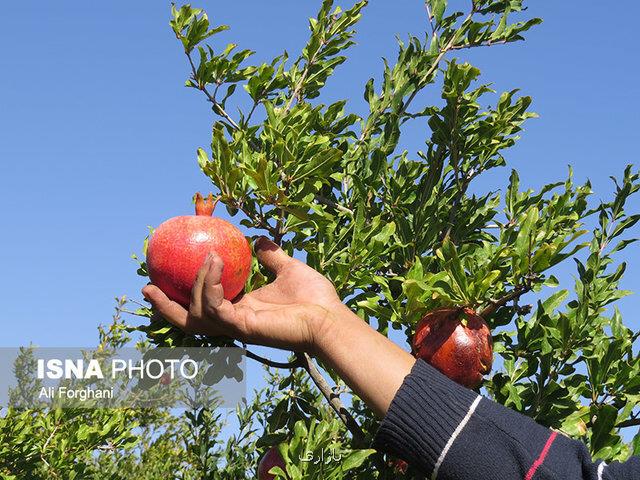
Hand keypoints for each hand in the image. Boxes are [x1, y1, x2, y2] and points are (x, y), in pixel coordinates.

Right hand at [141, 237, 343, 352]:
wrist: (330, 317)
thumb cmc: (315, 298)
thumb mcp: (288, 269)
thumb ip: (271, 256)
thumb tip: (258, 238)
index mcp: (241, 310)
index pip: (203, 306)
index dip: (181, 295)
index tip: (165, 277)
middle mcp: (234, 321)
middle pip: (187, 319)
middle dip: (164, 306)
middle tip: (147, 285)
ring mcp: (237, 326)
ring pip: (197, 312)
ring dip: (196, 282)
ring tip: (208, 256)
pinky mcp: (243, 326)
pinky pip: (215, 307)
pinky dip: (210, 285)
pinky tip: (215, 264)